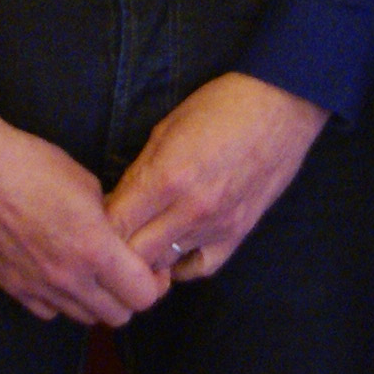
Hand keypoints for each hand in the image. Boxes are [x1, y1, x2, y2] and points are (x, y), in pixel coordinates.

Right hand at [0, 56, 166, 324]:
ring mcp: (38, 287)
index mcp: (94, 248)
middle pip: (118, 317)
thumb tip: (122, 237)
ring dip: (96, 300)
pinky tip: (59, 272)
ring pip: (84, 318)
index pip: (143, 296)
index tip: (151, 266)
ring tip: (92, 271)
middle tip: (125, 271)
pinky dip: (62, 300)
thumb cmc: (33, 165)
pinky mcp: (13, 287)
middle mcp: (68, 278)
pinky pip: (50, 312)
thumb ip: (111, 221)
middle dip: (128, 296)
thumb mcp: (87, 184)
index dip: (154, 283)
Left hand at [105, 72, 325, 281]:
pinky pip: (200, 268)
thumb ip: (140, 171)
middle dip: (116, 249)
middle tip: (111, 237)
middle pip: (135, 255)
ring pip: (164, 265)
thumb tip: (116, 202)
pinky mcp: (238, 234)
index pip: (115, 224)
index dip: (97, 226)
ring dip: (146, 257)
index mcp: (166, 178)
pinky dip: (181, 265)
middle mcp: (189, 210)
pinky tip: (173, 252)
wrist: (281, 105)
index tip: (92, 220)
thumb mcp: (167, 129)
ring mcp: (216, 227)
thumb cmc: (220, 106)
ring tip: (138, 243)